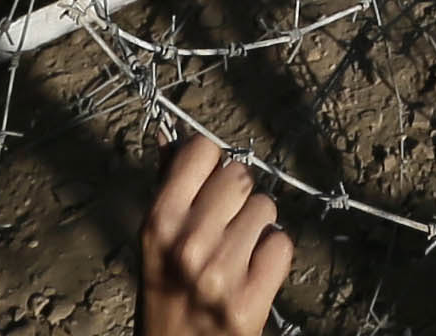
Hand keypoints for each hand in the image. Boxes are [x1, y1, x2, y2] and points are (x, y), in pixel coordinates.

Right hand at [136, 138, 288, 335]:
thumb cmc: (164, 294)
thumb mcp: (154, 241)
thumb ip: (166, 186)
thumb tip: (170, 135)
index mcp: (159, 221)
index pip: (202, 150)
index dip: (210, 163)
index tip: (208, 183)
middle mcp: (189, 243)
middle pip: (240, 176)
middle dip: (238, 196)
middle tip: (225, 224)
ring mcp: (221, 273)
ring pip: (266, 208)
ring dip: (257, 227)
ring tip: (236, 253)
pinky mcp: (250, 301)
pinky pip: (282, 245)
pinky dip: (272, 257)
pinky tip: (252, 273)